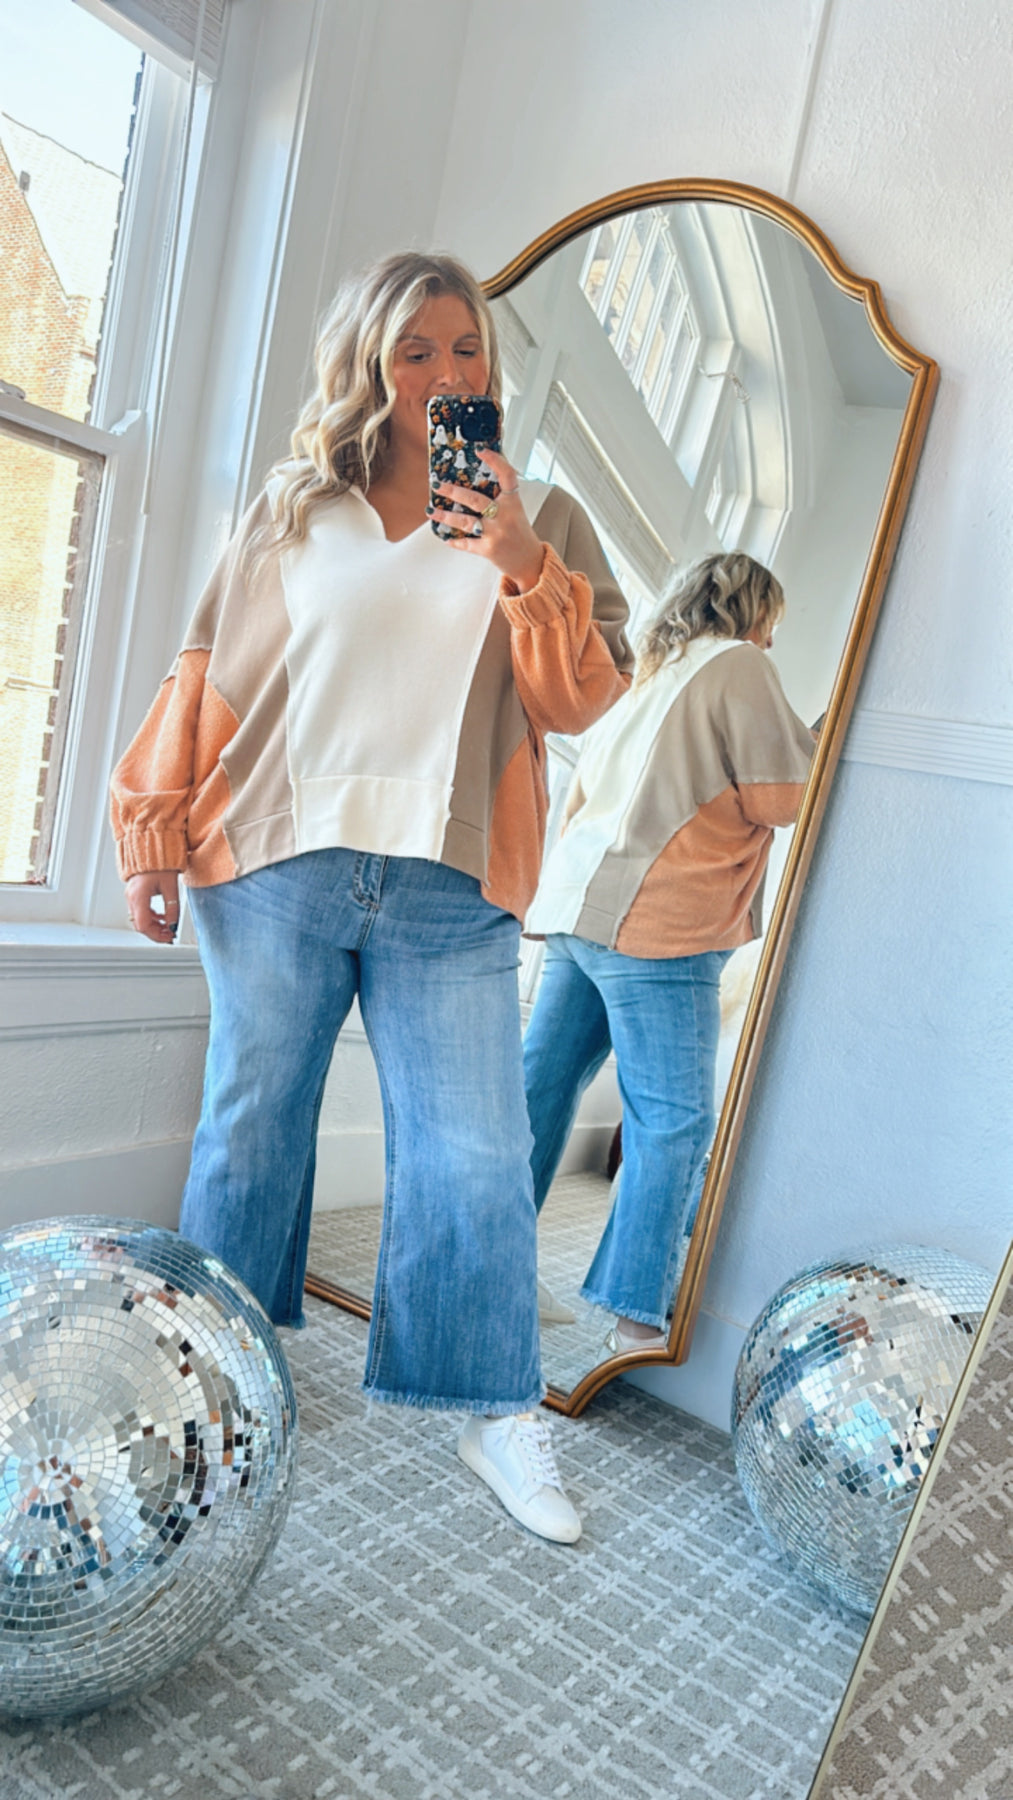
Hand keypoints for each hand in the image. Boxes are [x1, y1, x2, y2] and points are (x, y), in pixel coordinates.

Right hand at [126, 869, 180, 943]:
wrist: (151, 846)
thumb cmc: (160, 862)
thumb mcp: (171, 886)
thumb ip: (172, 908)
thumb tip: (173, 925)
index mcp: (139, 897)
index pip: (143, 925)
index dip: (156, 935)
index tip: (169, 937)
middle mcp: (131, 898)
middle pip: (140, 925)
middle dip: (156, 933)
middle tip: (170, 935)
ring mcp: (131, 896)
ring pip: (139, 919)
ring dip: (153, 926)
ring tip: (168, 926)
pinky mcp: (134, 894)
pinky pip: (140, 911)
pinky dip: (150, 917)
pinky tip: (161, 917)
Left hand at [430, 448, 543, 591]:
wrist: (530, 562)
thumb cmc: (520, 533)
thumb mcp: (515, 510)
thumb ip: (500, 496)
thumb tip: (476, 479)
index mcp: (513, 503)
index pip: (507, 475)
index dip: (495, 460)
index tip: (480, 450)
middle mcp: (504, 516)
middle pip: (475, 499)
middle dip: (453, 491)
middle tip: (437, 484)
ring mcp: (495, 534)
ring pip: (465, 522)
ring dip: (445, 516)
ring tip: (430, 510)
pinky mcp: (488, 550)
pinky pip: (466, 544)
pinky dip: (455, 541)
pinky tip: (445, 538)